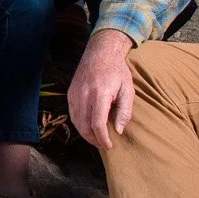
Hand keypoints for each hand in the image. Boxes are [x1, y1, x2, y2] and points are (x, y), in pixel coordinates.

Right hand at [68, 29, 135, 149]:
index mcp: (100, 94)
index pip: (97, 124)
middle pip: (84, 126)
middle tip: (104, 144)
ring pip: (76, 122)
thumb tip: (119, 130)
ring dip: (86, 133)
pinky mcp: (70, 93)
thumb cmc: (117, 71)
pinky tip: (89, 126)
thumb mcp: (128, 90)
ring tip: (97, 137)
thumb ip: (125, 111)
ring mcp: (75, 94)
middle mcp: (84, 95)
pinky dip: (80, 124)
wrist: (100, 52)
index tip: (109, 145)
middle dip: (94, 139)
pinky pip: (73, 114)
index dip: (103, 138)